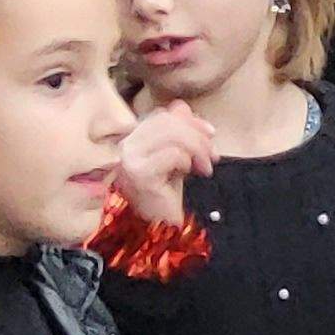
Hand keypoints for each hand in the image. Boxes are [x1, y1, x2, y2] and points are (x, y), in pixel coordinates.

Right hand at [115, 101, 214, 224]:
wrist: (158, 228)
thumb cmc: (165, 193)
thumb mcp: (175, 156)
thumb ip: (177, 130)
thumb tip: (182, 106)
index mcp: (128, 140)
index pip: (160, 115)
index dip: (189, 120)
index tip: (210, 134)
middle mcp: (122, 146)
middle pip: (167, 121)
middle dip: (198, 134)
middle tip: (213, 155)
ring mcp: (127, 159)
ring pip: (172, 134)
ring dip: (198, 149)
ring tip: (206, 166)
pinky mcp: (139, 174)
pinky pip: (174, 154)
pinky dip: (189, 162)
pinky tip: (192, 175)